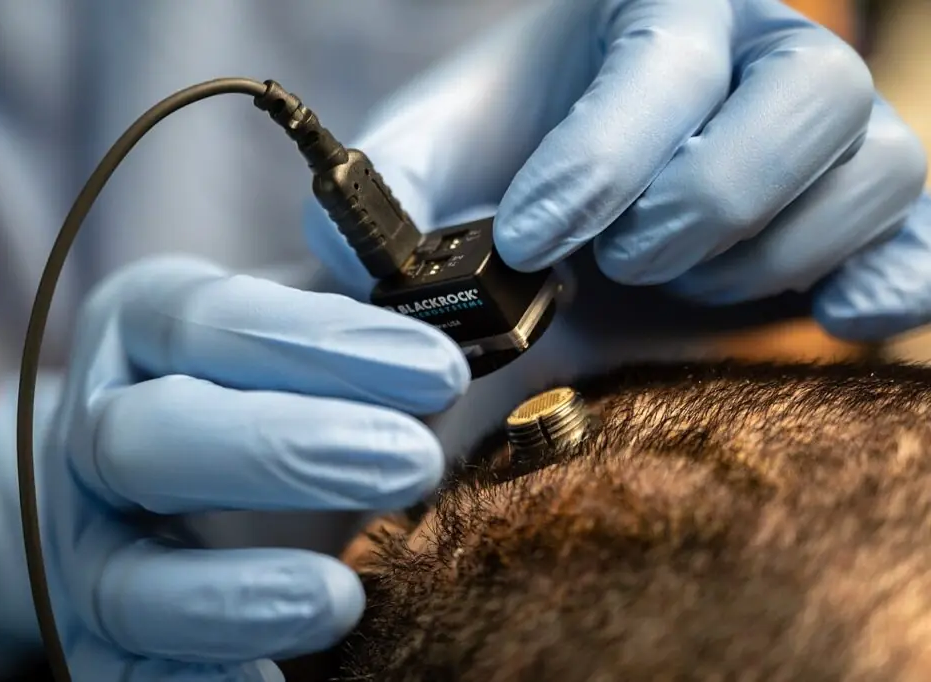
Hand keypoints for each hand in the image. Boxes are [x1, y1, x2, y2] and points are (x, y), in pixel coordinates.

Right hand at [0, 256, 467, 679]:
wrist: (154, 475)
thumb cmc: (255, 383)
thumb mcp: (294, 318)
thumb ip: (346, 284)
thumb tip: (394, 246)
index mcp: (144, 328)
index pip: (209, 321)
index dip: (322, 345)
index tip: (440, 367)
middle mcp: (97, 428)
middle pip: (149, 439)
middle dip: (282, 451)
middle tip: (413, 462)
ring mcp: (85, 541)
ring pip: (126, 577)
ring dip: (232, 595)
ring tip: (343, 597)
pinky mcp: (94, 632)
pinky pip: (124, 671)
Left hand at [304, 0, 929, 341]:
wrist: (585, 185)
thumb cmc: (513, 155)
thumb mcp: (436, 157)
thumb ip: (389, 188)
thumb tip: (367, 254)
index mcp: (656, 10)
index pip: (664, 61)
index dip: (605, 156)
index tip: (536, 238)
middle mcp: (763, 50)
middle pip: (804, 94)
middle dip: (704, 199)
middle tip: (625, 259)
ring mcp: (831, 129)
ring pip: (873, 166)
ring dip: (773, 249)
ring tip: (683, 281)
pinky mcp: (871, 208)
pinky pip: (927, 233)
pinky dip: (896, 281)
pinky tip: (834, 318)